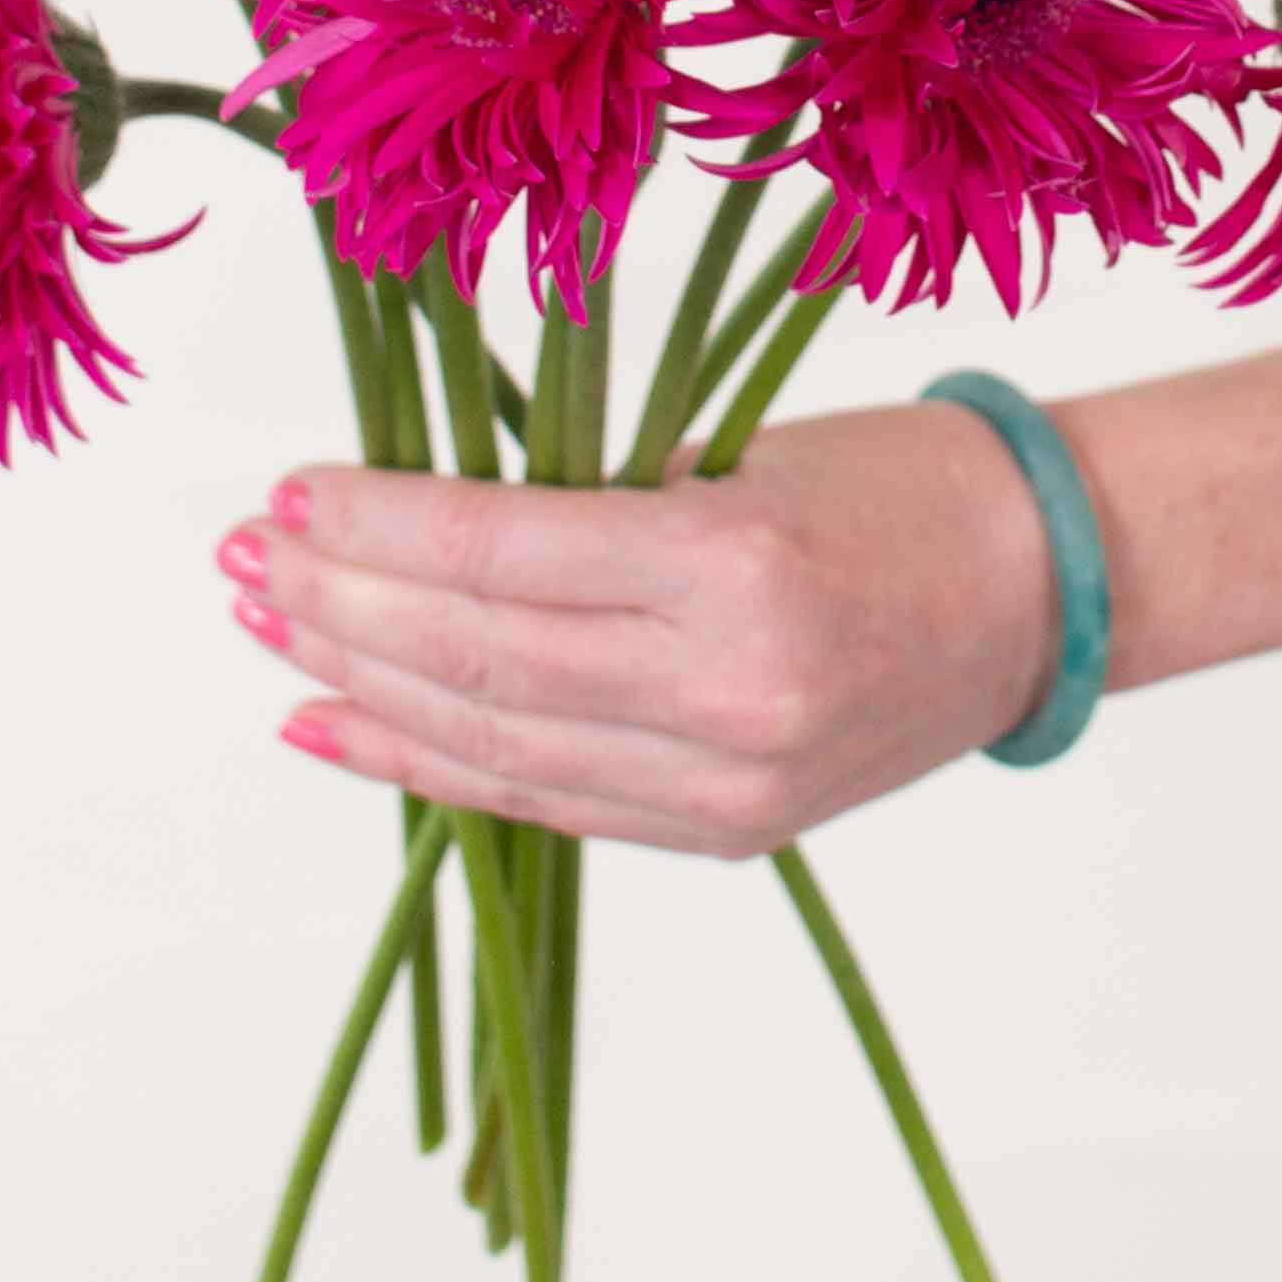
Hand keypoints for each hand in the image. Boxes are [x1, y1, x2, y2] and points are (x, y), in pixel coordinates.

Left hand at [214, 400, 1064, 855]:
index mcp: (734, 564)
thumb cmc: (893, 482)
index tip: (288, 491)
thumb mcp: (736, 450)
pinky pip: (545, 799)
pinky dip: (427, 766)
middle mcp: (728, 688)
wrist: (1040, 587)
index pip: (501, 551)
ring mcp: (729, 778)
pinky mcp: (728, 831)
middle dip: (338, 606)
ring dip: (358, 686)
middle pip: (478, 655)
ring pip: (494, 741)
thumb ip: (588, 500)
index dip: (375, 525)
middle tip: (242, 557)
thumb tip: (407, 515)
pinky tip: (332, 725)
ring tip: (265, 628)